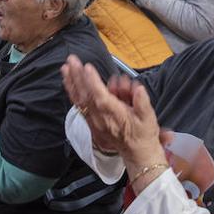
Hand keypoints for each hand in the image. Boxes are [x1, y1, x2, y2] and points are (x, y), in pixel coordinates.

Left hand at [60, 55, 164, 169]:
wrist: (137, 154)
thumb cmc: (143, 134)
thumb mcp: (149, 118)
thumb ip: (142, 102)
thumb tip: (138, 89)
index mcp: (114, 114)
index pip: (100, 95)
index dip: (92, 81)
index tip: (87, 67)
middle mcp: (100, 117)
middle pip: (85, 94)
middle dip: (78, 76)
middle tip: (72, 60)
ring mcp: (93, 120)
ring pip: (79, 99)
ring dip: (71, 82)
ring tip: (65, 67)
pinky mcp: (91, 121)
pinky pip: (78, 105)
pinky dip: (72, 92)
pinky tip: (68, 82)